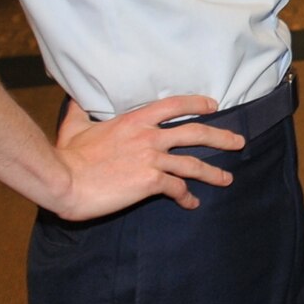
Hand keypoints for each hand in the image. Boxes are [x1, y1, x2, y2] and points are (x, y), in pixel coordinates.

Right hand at [50, 93, 244, 217]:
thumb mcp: (75, 126)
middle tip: (239, 142)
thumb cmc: (67, 155)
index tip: (213, 107)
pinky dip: (187, 197)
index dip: (197, 103)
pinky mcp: (150, 182)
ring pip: (192, 164)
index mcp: (135, 120)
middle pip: (196, 133)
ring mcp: (152, 158)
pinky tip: (192, 203)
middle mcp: (149, 136)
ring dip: (213, 172)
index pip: (174, 105)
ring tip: (227, 179)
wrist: (64, 180)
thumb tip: (74, 100)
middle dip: (221, 137)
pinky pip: (177, 189)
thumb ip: (80, 112)